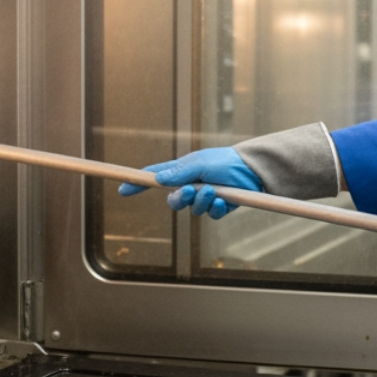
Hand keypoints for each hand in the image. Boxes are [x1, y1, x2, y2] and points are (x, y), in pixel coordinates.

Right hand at [116, 146, 263, 218]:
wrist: (253, 169)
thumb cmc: (225, 161)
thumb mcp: (200, 163)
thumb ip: (179, 172)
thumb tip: (158, 179)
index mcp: (183, 171)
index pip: (155, 177)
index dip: (139, 184)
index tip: (123, 190)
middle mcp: (191, 185)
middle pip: (173, 200)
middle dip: (180, 198)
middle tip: (191, 190)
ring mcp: (205, 197)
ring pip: (192, 209)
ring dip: (201, 202)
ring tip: (213, 191)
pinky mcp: (219, 207)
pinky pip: (209, 215)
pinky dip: (214, 209)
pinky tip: (222, 201)